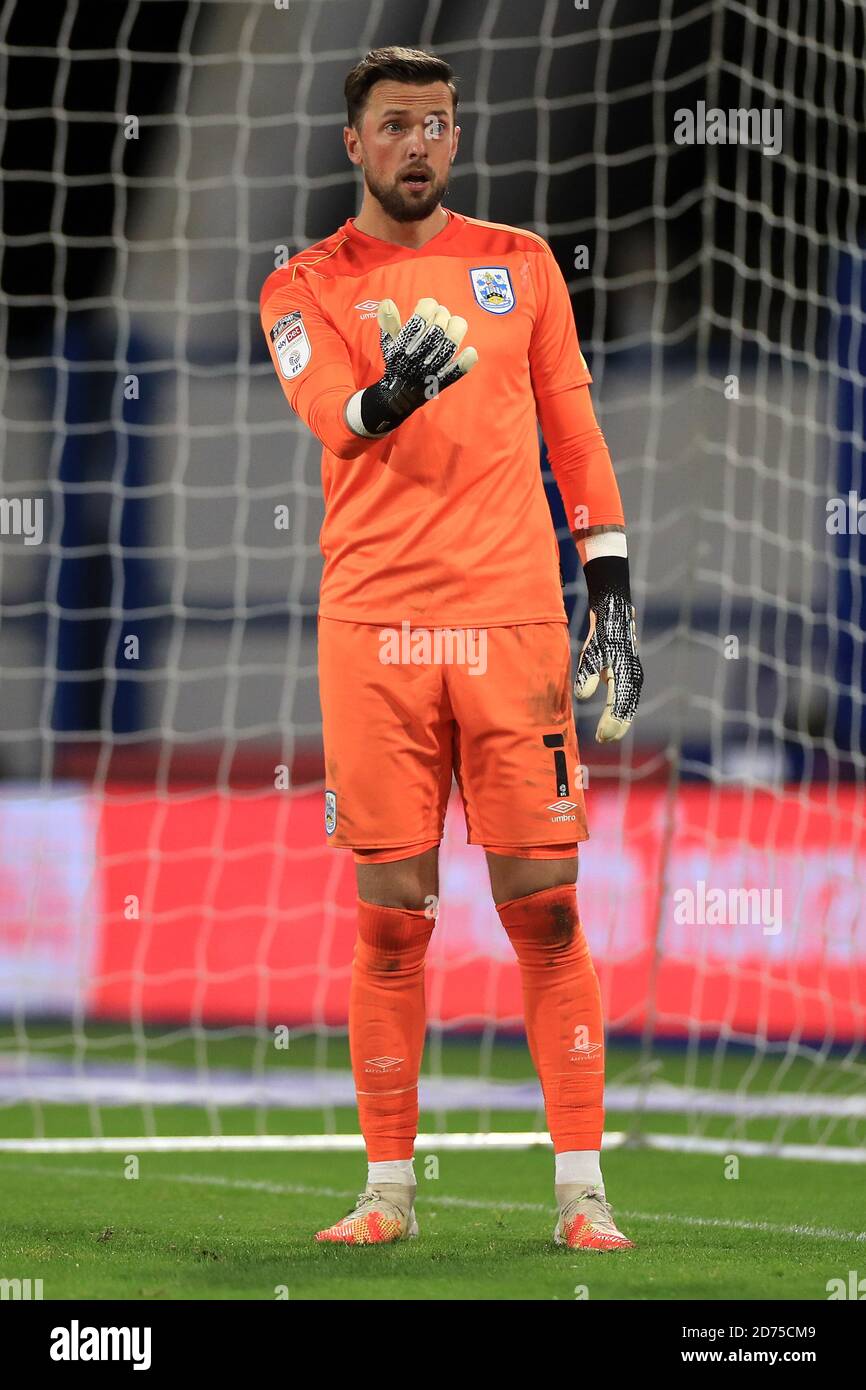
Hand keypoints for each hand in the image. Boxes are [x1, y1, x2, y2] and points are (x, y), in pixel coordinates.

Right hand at [345, 298, 477, 436]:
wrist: (399, 394)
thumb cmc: (397, 362)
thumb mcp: (389, 342)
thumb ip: (389, 321)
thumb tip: (388, 302)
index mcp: (404, 344)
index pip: (422, 315)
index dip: (428, 305)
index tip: (426, 307)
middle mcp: (419, 355)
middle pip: (439, 326)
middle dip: (441, 314)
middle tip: (439, 317)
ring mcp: (433, 368)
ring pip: (451, 343)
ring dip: (456, 328)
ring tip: (453, 326)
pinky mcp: (444, 380)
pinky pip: (458, 370)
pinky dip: (466, 361)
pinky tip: (470, 351)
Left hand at [574, 583, 643, 742]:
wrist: (614, 616)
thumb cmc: (601, 635)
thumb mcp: (591, 653)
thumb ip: (587, 674)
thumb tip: (583, 696)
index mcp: (625, 675)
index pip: (619, 706)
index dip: (611, 723)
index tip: (602, 736)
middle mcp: (634, 678)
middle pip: (627, 710)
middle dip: (616, 727)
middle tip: (602, 740)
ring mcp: (634, 677)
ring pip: (629, 706)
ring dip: (619, 722)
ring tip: (605, 735)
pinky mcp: (631, 675)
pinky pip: (628, 700)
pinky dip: (621, 712)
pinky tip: (611, 720)